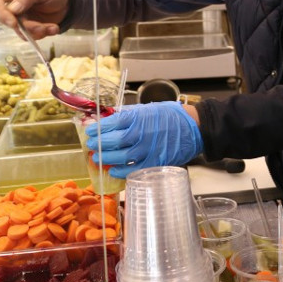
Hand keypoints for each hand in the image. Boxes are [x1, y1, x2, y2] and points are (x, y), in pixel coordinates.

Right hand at [0, 0, 68, 38]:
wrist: (66, 2)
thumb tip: (12, 9)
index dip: (3, 15)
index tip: (14, 23)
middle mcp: (14, 8)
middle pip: (10, 22)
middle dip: (28, 27)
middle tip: (42, 27)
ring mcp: (22, 19)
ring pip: (22, 32)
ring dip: (38, 32)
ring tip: (53, 27)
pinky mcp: (30, 29)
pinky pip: (31, 36)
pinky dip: (44, 34)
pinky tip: (53, 28)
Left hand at [89, 102, 203, 178]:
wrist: (193, 126)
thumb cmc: (169, 115)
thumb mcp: (146, 109)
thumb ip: (126, 115)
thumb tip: (106, 119)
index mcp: (138, 117)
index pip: (112, 123)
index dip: (98, 128)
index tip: (89, 131)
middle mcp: (141, 133)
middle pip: (114, 141)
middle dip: (99, 144)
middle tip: (90, 146)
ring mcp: (149, 149)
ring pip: (122, 156)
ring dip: (107, 158)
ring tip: (97, 158)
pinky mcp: (156, 161)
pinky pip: (135, 169)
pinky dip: (122, 172)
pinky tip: (113, 171)